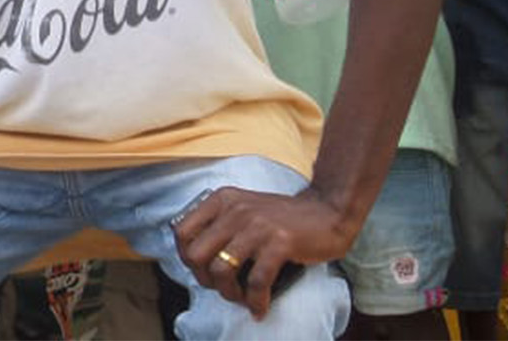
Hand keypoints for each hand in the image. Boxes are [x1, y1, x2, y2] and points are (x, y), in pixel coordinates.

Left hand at [172, 185, 353, 319]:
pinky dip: (256, 301)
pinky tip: (260, 308)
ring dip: (230, 294)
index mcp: (222, 200)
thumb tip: (195, 258)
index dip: (186, 259)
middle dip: (206, 280)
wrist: (326, 211)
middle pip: (195, 255)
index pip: (181, 232)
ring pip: (222, 270)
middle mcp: (235, 210)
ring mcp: (257, 225)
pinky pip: (257, 281)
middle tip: (224, 289)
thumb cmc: (282, 218)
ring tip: (243, 299)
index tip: (204, 272)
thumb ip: (220, 223)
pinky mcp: (280, 242)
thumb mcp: (243, 208)